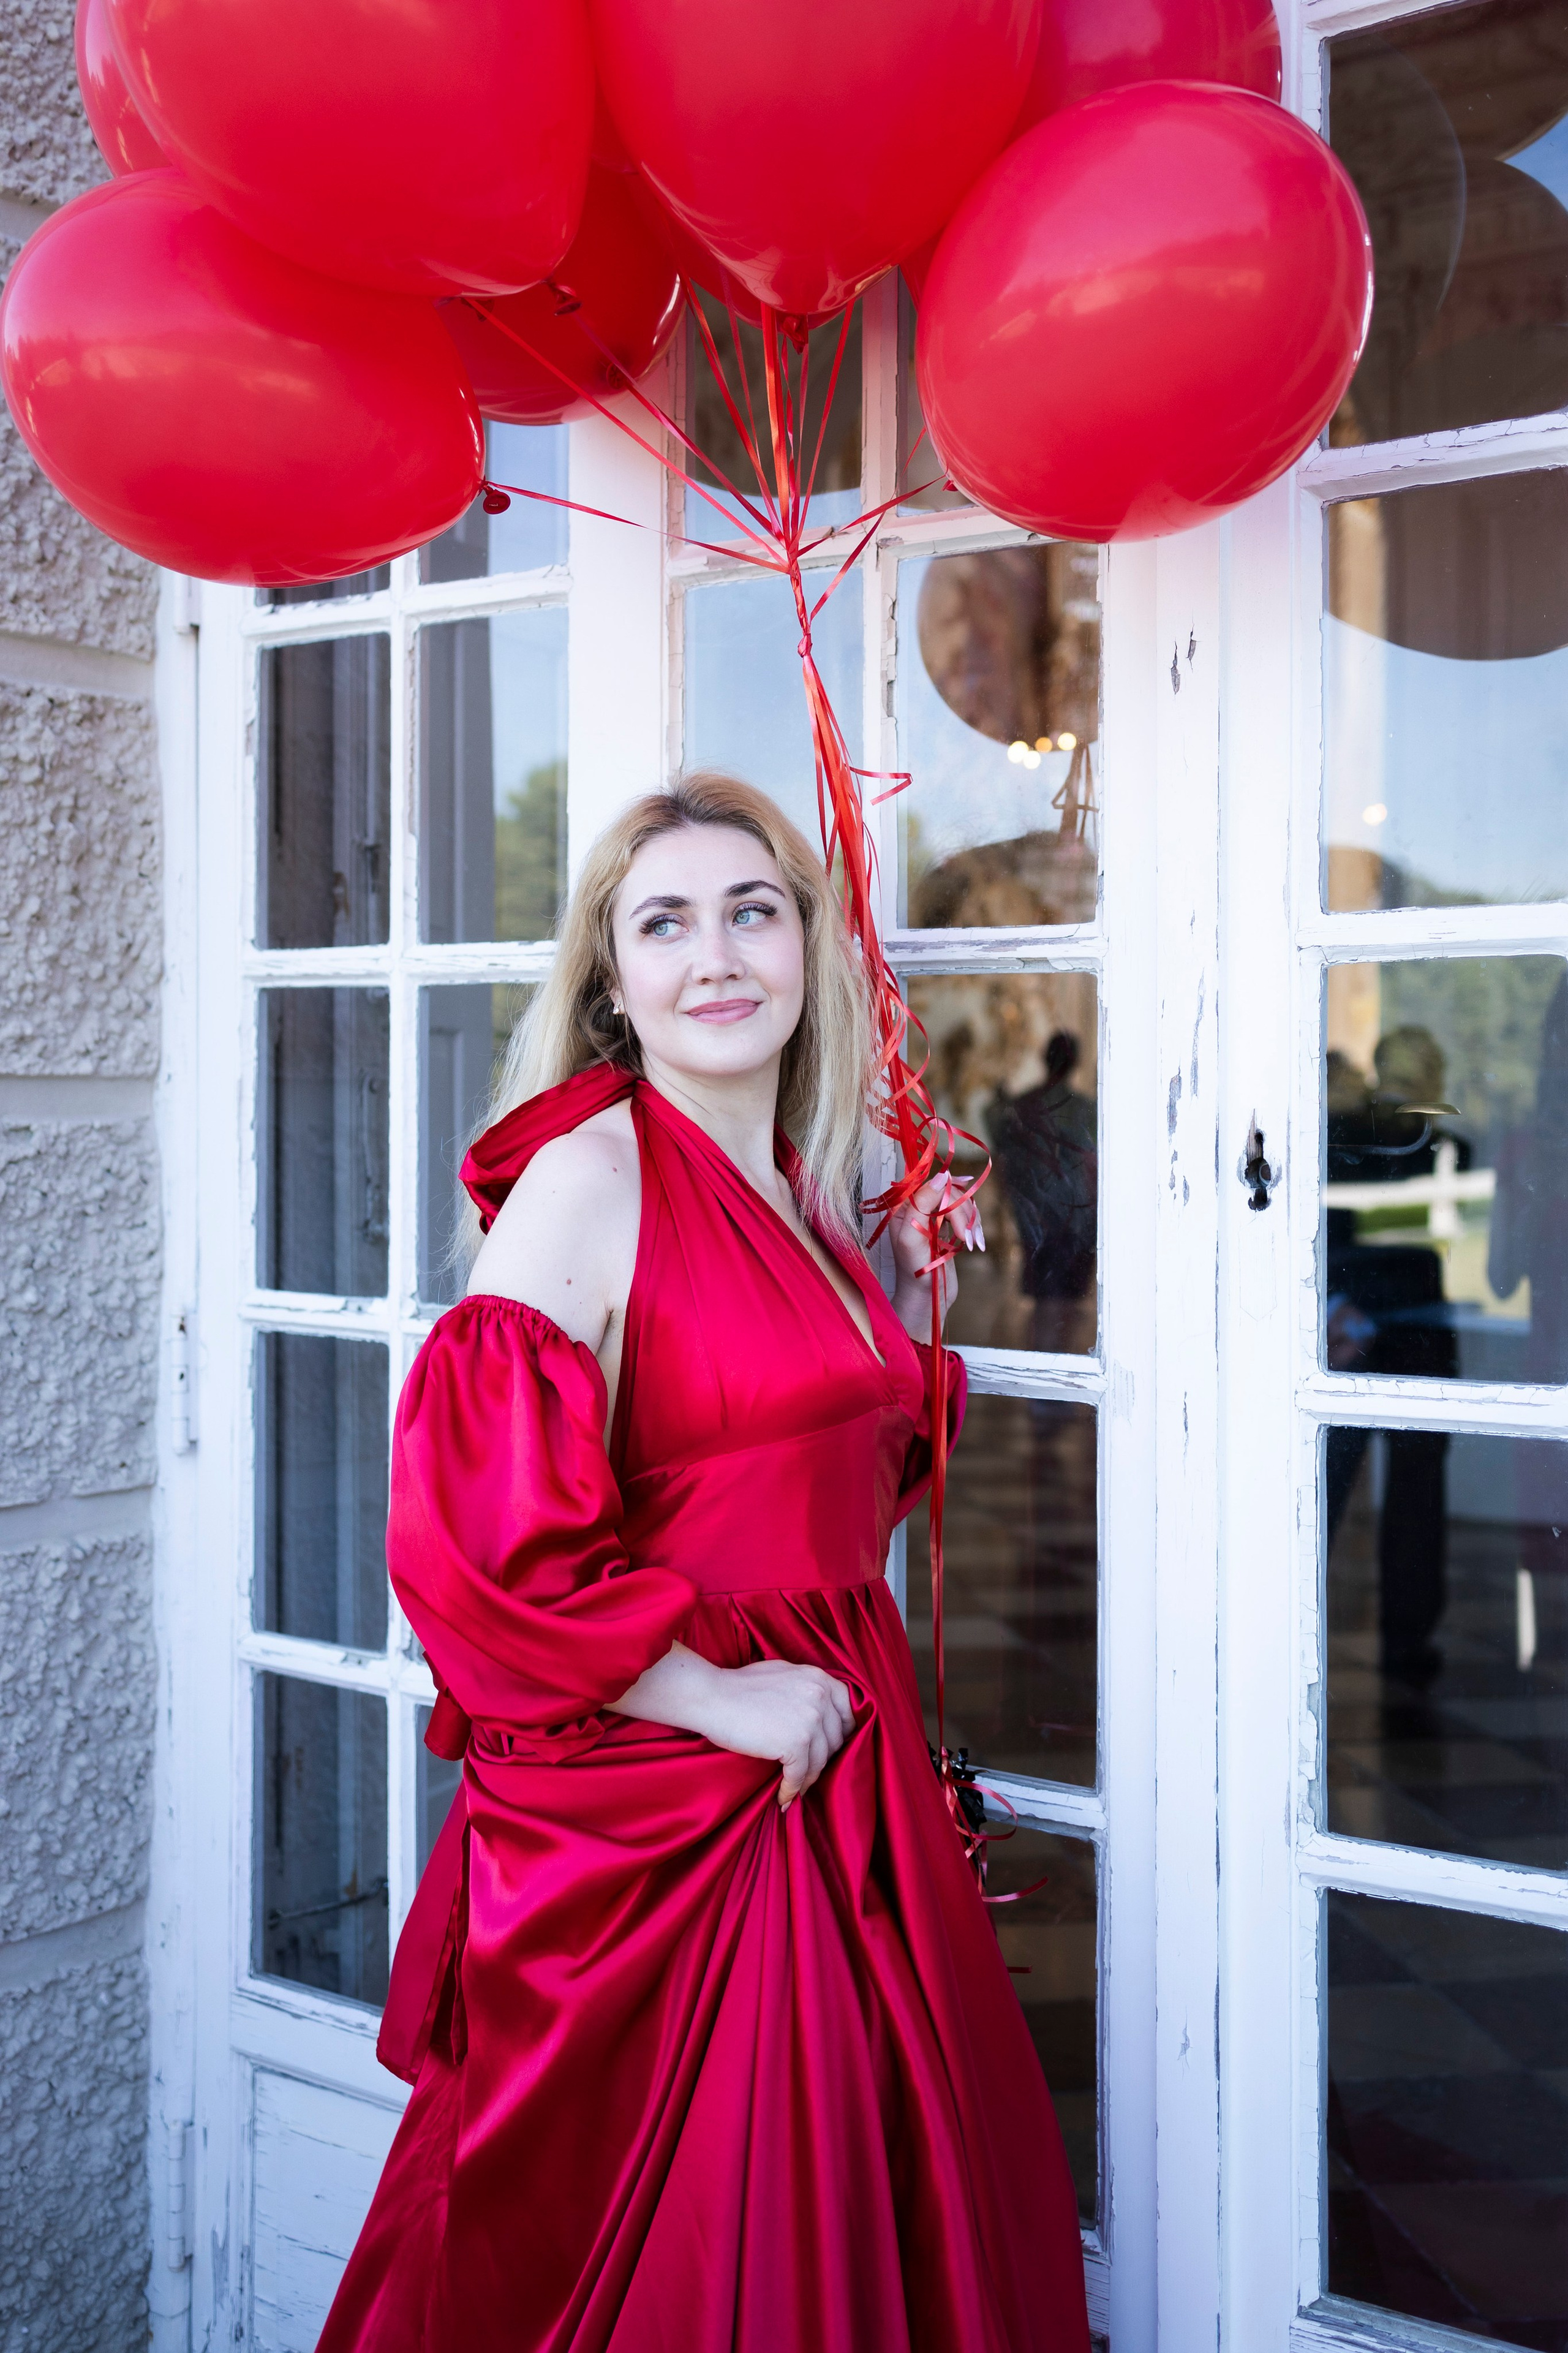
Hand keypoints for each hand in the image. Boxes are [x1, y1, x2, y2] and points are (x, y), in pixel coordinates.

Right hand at [702, 1659, 855, 1808]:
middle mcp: (819, 1696)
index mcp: (819, 1678)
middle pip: (835, 1739)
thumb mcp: (784, 1675)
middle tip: (809, 1771)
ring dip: (808, 1779)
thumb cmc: (739, 1687)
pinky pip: (800, 1776)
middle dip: (824, 1758)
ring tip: (795, 1788)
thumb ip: (807, 1689)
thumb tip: (822, 1712)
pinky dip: (792, 1790)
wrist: (711, 1697)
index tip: (831, 1749)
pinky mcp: (795, 1743)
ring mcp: (810, 1720)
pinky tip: (783, 1798)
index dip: (841, 1733)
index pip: (847, 1711)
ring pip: (820, 1761)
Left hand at [886, 1171, 983, 1341]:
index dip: (948, 1192)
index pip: (931, 1184)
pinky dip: (974, 1228)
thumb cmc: (914, 1273)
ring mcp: (935, 1219)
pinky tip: (974, 1244)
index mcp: (905, 1208)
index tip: (958, 1212)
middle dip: (962, 1212)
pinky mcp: (949, 1229)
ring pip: (963, 1203)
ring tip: (970, 1243)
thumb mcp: (912, 1237)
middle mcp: (919, 1209)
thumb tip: (942, 1176)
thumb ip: (922, 1204)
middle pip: (950, 1192)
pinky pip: (967, 1216)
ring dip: (971, 1222)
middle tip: (963, 1237)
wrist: (926, 1300)